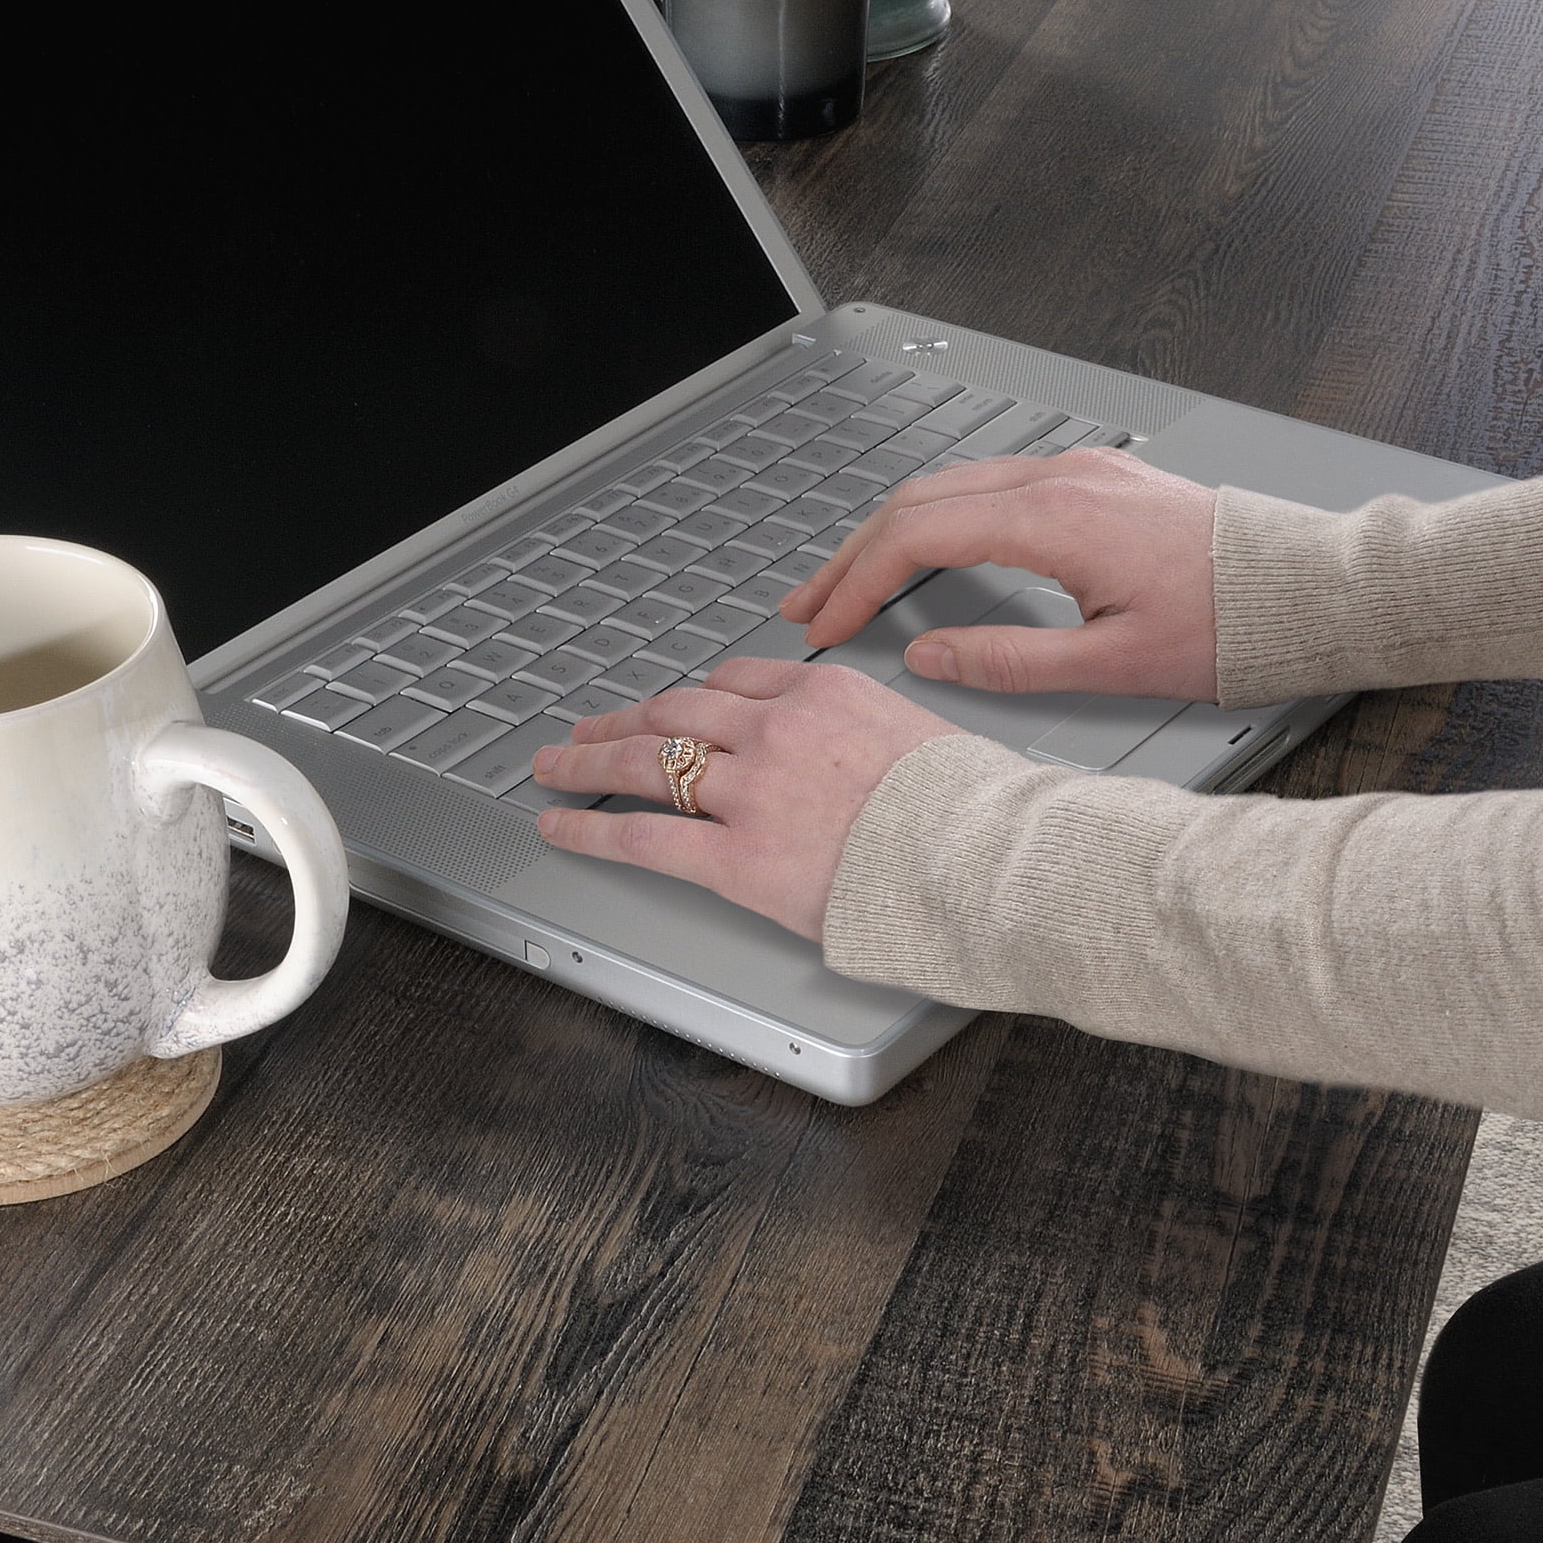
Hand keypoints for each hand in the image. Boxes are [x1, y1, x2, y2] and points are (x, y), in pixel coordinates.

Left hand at [529, 658, 962, 941]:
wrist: (988, 862)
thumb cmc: (974, 815)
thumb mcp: (924, 738)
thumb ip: (870, 738)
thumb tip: (858, 762)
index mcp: (826, 695)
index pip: (737, 681)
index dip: (692, 699)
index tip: (672, 709)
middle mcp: (777, 731)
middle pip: (676, 713)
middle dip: (623, 720)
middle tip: (587, 728)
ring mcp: (751, 792)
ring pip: (646, 762)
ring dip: (589, 760)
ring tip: (554, 765)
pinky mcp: (735, 857)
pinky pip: (641, 835)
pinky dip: (589, 827)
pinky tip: (560, 824)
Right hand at [780, 448, 1220, 700]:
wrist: (1309, 586)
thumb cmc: (1231, 624)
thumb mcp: (1111, 665)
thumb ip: (1006, 661)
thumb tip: (928, 657)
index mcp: (1055, 518)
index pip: (918, 537)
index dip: (857, 583)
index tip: (825, 625)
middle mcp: (1059, 478)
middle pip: (919, 501)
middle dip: (851, 555)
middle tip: (807, 604)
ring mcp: (1076, 471)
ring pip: (949, 487)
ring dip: (888, 533)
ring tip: (847, 581)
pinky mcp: (1092, 480)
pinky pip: (987, 486)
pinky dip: (935, 521)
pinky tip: (919, 551)